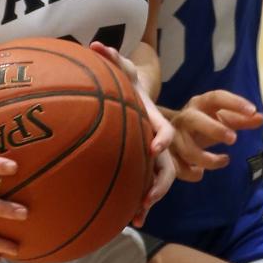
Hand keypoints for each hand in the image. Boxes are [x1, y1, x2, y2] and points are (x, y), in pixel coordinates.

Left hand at [90, 42, 174, 225]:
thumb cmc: (127, 78)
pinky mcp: (142, 165)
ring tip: (137, 217)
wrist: (137, 92)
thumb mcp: (123, 65)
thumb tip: (95, 44)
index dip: (161, 138)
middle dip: (159, 184)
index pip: (163, 129)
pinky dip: (139, 201)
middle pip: (167, 165)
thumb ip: (112, 56)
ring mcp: (152, 155)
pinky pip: (144, 186)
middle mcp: (157, 140)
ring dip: (149, 199)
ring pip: (158, 182)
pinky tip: (128, 219)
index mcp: (153, 118)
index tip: (154, 149)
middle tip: (148, 199)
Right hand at [167, 90, 262, 181]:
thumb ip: (240, 118)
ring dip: (207, 158)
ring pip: (187, 149)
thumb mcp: (220, 118)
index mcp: (199, 104)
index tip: (252, 110)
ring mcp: (173, 137)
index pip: (216, 97)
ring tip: (225, 160)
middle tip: (234, 139)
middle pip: (195, 120)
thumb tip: (261, 117)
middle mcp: (184, 118)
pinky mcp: (167, 155)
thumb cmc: (202, 124)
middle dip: (214, 129)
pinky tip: (200, 173)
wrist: (166, 132)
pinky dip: (190, 173)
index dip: (234, 102)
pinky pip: (178, 167)